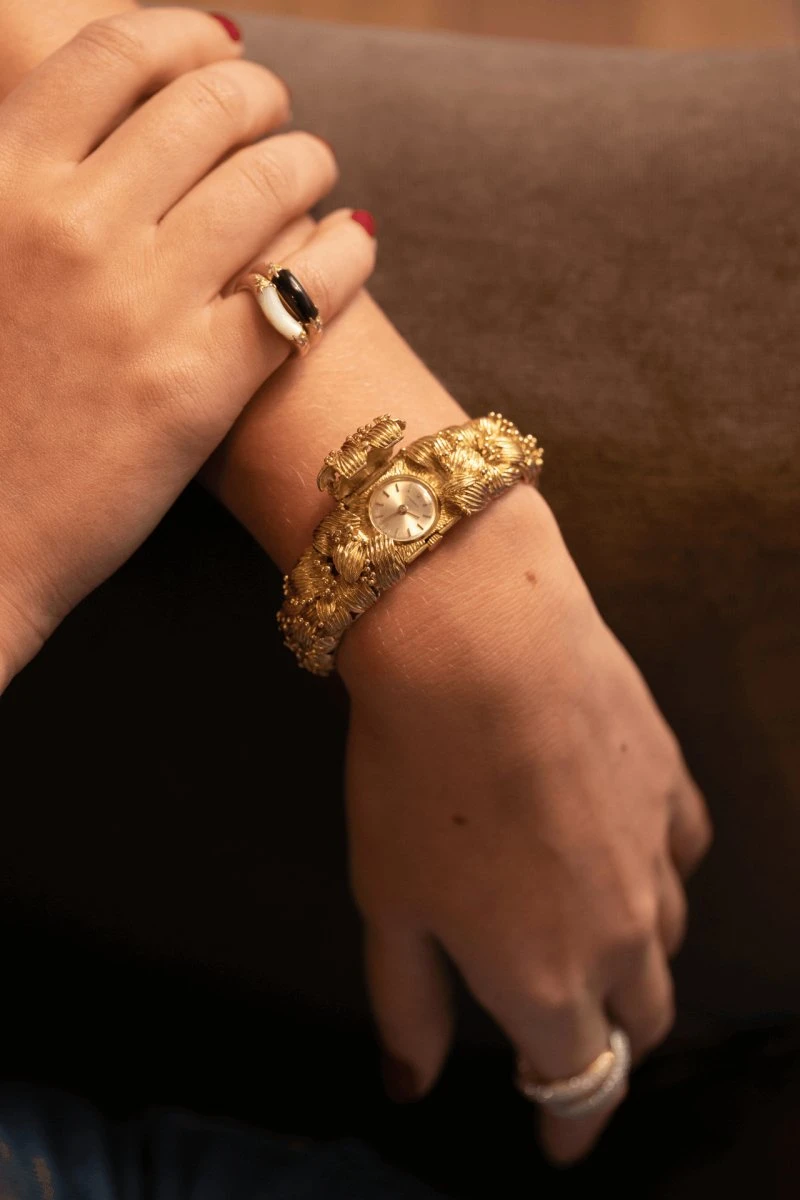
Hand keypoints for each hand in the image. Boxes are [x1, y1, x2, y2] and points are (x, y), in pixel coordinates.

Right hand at [0, 6, 375, 686]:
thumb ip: (10, 185)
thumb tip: (70, 135)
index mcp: (5, 183)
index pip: (116, 55)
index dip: (183, 35)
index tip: (219, 43)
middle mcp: (77, 225)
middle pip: (209, 106)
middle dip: (259, 97)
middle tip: (274, 116)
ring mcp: (147, 303)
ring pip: (271, 180)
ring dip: (307, 160)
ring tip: (313, 172)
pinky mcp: (204, 381)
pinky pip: (307, 283)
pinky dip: (345, 248)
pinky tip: (354, 240)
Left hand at [340, 485, 711, 1163]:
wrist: (480, 647)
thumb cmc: (415, 780)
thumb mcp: (389, 902)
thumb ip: (409, 1004)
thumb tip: (413, 1083)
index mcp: (544, 979)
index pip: (578, 1083)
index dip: (569, 1123)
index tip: (557, 1144)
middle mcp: (620, 933)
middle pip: (639, 1018)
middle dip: (605, 1041)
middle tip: (567, 1031)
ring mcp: (657, 856)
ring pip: (667, 939)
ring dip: (632, 959)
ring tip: (590, 937)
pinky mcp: (673, 786)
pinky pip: (682, 854)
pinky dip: (656, 871)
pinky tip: (625, 848)